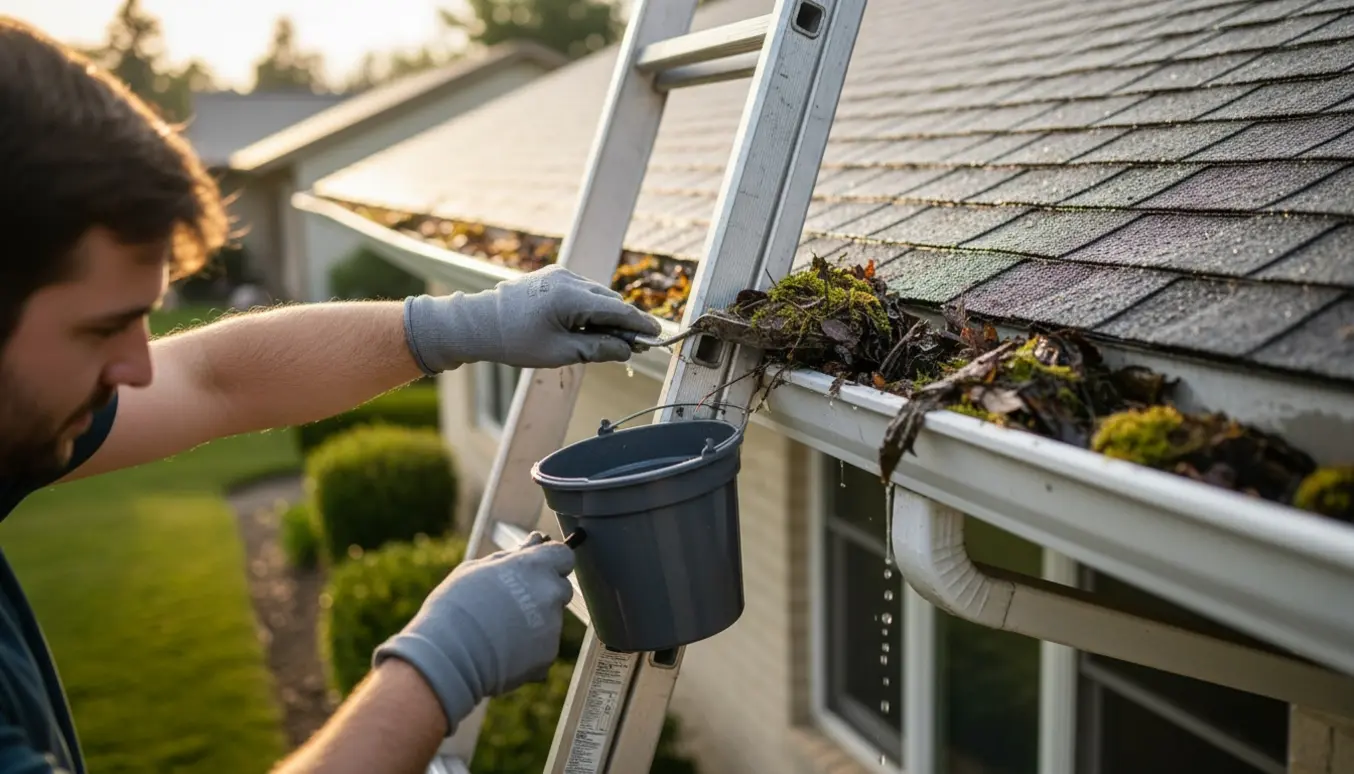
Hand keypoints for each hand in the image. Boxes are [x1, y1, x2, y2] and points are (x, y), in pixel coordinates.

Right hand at [371, 532, 574, 734]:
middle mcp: (550, 593)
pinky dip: (530, 648)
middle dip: (543, 593)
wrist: (449, 655)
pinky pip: (544, 646)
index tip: (535, 570)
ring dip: (535, 622)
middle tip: (510, 604)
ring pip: (551, 620)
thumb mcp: (475, 569)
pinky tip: (503, 651)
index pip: (563, 555)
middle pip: (560, 588)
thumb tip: (534, 542)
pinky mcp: (549, 653)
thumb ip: (511, 557)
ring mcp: (552, 625)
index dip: (550, 562)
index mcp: (533, 566)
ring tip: (499, 632)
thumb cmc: (455, 606)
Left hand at [403, 264, 662, 370]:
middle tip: (632, 348)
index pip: (618, 310)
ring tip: (605, 342)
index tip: (658, 335)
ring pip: (597, 295)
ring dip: (605, 316)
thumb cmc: (515, 341)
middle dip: (623, 323)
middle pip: (610, 301)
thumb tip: (627, 350)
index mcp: (572, 297)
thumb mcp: (560, 352)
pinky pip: (582, 291)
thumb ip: (598, 349)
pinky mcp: (553, 277)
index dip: (640, 324)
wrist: (478, 323)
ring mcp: (560, 275)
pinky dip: (589, 308)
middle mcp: (569, 280)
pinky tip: (584, 328)